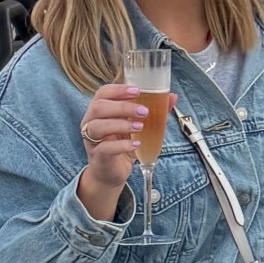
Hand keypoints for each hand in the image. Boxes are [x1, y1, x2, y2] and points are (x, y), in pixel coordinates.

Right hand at [78, 82, 147, 219]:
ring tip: (140, 126)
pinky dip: (121, 145)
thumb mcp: (137, 126)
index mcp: (100, 110)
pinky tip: (136, 144)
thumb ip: (153, 111)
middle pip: (99, 107)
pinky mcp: (97, 156)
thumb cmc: (122, 144)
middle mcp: (91, 122)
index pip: (103, 93)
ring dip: (121, 124)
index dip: (118, 90)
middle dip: (122, 107)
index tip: (137, 91)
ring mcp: (91, 139)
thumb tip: (172, 97)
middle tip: (144, 111)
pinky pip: (104, 148)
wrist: (112, 173)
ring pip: (98, 126)